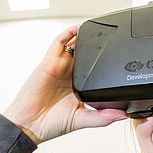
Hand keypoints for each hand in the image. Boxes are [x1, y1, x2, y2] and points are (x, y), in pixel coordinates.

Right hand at [3, 25, 127, 143]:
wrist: (30, 125)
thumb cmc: (51, 124)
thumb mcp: (83, 120)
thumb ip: (103, 117)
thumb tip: (123, 114)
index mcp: (80, 87)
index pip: (95, 70)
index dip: (105, 63)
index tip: (120, 58)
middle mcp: (70, 75)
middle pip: (85, 55)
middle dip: (97, 45)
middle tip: (112, 37)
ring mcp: (59, 67)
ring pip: (74, 46)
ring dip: (85, 37)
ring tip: (99, 28)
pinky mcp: (49, 62)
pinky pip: (59, 43)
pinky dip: (68, 34)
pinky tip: (78, 28)